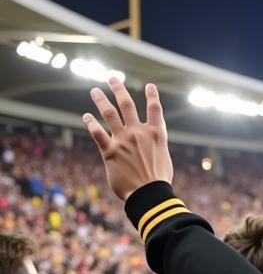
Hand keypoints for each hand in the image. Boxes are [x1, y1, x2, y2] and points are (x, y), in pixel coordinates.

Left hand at [83, 80, 172, 200]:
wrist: (150, 195)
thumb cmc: (159, 182)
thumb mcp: (164, 160)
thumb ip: (156, 146)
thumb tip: (155, 139)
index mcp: (156, 135)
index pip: (155, 110)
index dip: (153, 96)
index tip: (150, 86)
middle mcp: (138, 133)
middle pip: (127, 104)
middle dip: (118, 89)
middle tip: (112, 78)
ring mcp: (123, 140)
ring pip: (109, 113)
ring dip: (100, 99)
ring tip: (95, 91)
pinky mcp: (110, 151)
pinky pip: (97, 133)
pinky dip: (91, 123)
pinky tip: (86, 116)